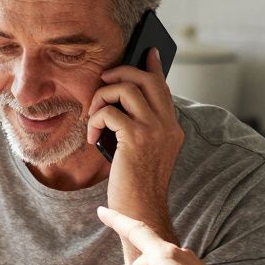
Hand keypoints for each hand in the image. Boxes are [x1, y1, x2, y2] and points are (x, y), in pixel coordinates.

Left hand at [86, 48, 183, 220]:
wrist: (142, 213)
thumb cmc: (137, 186)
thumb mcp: (144, 152)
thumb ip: (140, 128)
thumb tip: (119, 103)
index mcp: (172, 128)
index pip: (163, 88)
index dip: (153, 67)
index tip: (147, 51)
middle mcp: (168, 125)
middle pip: (146, 79)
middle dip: (120, 73)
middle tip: (102, 82)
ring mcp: (154, 130)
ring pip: (125, 89)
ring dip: (101, 97)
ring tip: (93, 116)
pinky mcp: (135, 138)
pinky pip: (109, 112)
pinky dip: (95, 120)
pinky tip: (92, 136)